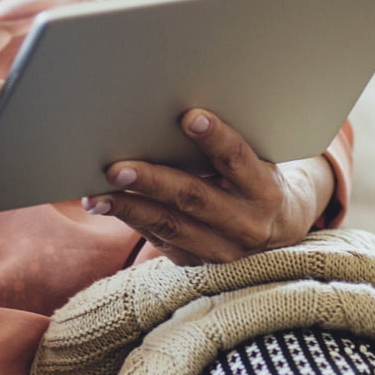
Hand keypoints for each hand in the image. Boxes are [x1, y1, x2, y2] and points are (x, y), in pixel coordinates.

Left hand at [81, 109, 333, 266]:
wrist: (281, 229)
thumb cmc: (258, 176)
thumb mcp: (258, 159)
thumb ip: (227, 145)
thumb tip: (179, 110)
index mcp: (266, 191)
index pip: (238, 160)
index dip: (217, 138)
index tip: (190, 115)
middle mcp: (246, 224)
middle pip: (194, 198)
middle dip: (153, 181)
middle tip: (116, 167)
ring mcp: (222, 250)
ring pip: (169, 225)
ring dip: (128, 207)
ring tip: (93, 195)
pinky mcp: (199, 263)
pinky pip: (160, 240)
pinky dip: (131, 220)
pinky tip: (104, 205)